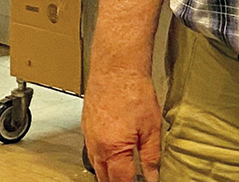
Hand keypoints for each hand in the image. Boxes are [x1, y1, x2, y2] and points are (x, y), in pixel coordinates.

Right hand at [82, 67, 161, 181]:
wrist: (116, 68)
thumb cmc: (134, 91)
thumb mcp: (152, 127)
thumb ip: (151, 156)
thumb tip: (153, 176)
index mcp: (114, 150)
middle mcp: (97, 147)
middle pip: (105, 178)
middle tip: (131, 179)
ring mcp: (89, 137)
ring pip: (96, 166)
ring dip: (108, 172)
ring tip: (122, 172)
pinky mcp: (86, 127)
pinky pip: (91, 151)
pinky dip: (101, 157)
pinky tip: (111, 152)